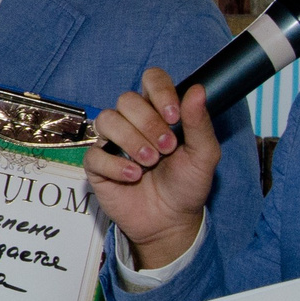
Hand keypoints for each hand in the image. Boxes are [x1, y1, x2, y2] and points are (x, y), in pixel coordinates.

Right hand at [82, 67, 218, 268]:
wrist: (172, 221)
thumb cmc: (187, 184)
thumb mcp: (204, 155)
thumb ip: (199, 123)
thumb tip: (197, 90)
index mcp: (159, 112)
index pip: (152, 80)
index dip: (160, 92)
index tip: (174, 116)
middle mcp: (133, 122)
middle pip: (126, 99)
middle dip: (148, 123)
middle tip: (167, 148)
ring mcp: (112, 142)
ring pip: (106, 120)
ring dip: (131, 141)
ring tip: (149, 162)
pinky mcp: (97, 165)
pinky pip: (95, 154)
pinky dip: (116, 165)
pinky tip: (134, 176)